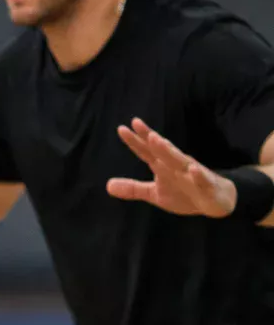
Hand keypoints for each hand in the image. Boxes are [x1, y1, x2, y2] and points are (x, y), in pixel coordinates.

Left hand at [106, 118, 236, 217]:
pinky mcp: (207, 185)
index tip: (122, 128)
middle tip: (137, 123)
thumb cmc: (184, 192)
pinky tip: (193, 169)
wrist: (216, 201)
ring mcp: (192, 174)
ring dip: (168, 150)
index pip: (147, 151)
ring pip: (180, 160)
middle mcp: (176, 165)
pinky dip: (198, 174)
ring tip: (156, 139)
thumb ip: (133, 188)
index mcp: (163, 166)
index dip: (135, 141)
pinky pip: (203, 179)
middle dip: (150, 138)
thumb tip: (108, 185)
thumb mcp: (155, 193)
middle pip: (161, 149)